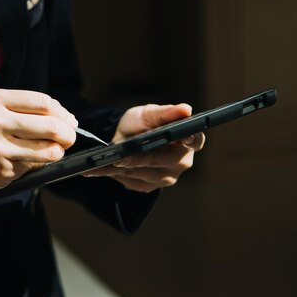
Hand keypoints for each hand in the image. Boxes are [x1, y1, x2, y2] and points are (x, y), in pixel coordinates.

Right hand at [0, 89, 77, 198]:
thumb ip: (23, 109)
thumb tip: (66, 118)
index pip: (43, 103)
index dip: (63, 113)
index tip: (69, 121)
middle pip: (51, 126)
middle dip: (68, 134)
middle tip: (69, 138)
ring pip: (49, 150)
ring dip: (58, 151)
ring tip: (54, 151)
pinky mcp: (1, 170)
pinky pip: (35, 166)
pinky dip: (38, 164)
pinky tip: (27, 161)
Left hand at [83, 103, 204, 192]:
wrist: (123, 140)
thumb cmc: (141, 125)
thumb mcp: (149, 114)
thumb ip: (165, 112)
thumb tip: (186, 109)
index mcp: (188, 141)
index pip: (195, 141)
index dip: (190, 139)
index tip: (183, 137)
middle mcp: (181, 162)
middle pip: (164, 161)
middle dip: (142, 157)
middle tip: (122, 156)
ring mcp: (166, 178)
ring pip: (145, 173)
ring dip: (126, 167)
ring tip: (107, 161)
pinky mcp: (148, 187)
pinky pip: (131, 181)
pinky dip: (116, 174)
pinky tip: (100, 168)